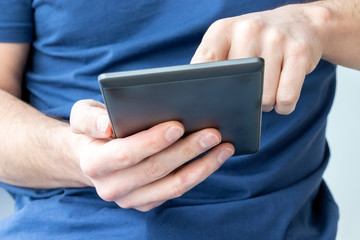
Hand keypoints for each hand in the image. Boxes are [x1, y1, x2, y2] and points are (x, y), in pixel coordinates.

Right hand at [69, 99, 233, 210]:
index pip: (126, 153)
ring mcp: (131, 199)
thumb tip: (108, 126)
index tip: (178, 125)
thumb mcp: (82, 115)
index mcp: (95, 163)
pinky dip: (199, 174)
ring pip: (173, 185)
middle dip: (187, 150)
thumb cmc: (93, 131)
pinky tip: (214, 157)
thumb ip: (91, 118)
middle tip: (213, 132)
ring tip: (224, 146)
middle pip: (156, 170)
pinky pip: (177, 190)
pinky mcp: (148, 202)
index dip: (153, 141)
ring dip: (202, 166)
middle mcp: (112, 187)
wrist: (93, 157)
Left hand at [191, 3, 327, 113]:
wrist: (302, 23)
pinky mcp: (299, 52)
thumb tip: (201, 100)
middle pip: (235, 87)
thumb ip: (213, 64)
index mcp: (223, 30)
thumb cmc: (256, 42)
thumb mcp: (229, 42)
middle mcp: (248, 29)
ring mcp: (275, 39)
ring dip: (264, 105)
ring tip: (266, 91)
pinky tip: (281, 99)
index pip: (203, 62)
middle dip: (241, 101)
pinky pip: (286, 98)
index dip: (200, 87)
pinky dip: (283, 107)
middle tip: (247, 92)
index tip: (203, 102)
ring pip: (263, 97)